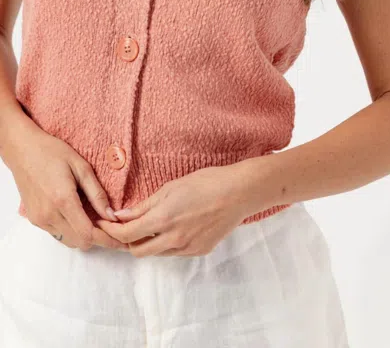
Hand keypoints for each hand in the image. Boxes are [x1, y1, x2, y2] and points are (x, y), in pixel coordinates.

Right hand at [2, 115, 128, 251]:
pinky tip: (79, 216)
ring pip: (69, 241)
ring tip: (96, 221)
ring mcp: (40, 219)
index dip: (107, 240)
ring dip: (84, 236)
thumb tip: (112, 215)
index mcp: (63, 200)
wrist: (23, 150)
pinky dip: (71, 231)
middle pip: (80, 242)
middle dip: (98, 239)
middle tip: (111, 227)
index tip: (121, 241)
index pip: (88, 234)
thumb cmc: (53, 153)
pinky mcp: (35, 219)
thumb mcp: (82, 167)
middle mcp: (49, 214)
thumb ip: (97, 194)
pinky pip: (58, 234)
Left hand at [96, 163, 257, 256]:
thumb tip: (122, 215)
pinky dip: (166, 243)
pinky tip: (173, 227)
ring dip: (147, 242)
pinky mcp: (199, 251)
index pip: (127, 234)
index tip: (104, 223)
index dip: (111, 230)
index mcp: (164, 219)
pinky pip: (174, 252)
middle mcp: (173, 239)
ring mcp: (187, 248)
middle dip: (126, 241)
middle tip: (124, 227)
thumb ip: (145, 205)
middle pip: (137, 251)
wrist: (239, 193)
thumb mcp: (171, 187)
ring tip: (149, 226)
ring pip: (156, 253)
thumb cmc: (206, 182)